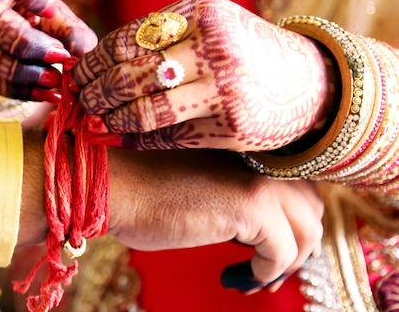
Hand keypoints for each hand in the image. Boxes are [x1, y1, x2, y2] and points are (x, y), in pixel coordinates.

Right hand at [0, 0, 97, 103]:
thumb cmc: (25, 11)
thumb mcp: (48, 8)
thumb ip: (69, 26)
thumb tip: (83, 53)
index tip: (49, 10)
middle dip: (25, 41)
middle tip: (59, 56)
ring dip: (22, 71)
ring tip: (54, 80)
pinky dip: (17, 89)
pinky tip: (44, 94)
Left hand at [72, 0, 333, 150]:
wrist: (307, 84)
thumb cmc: (244, 53)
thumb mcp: (209, 26)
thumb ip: (162, 38)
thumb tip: (95, 62)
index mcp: (200, 13)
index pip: (126, 40)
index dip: (92, 62)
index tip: (75, 74)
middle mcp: (213, 46)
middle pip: (130, 74)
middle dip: (94, 92)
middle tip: (78, 101)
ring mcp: (224, 88)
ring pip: (145, 109)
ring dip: (110, 118)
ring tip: (93, 120)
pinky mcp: (232, 126)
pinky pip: (169, 136)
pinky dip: (137, 138)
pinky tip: (119, 137)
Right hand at [107, 147, 323, 289]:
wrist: (116, 185)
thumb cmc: (146, 190)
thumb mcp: (205, 186)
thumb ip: (239, 197)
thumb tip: (266, 232)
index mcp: (252, 150)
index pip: (299, 187)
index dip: (293, 222)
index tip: (273, 250)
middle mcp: (263, 158)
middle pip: (311, 209)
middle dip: (297, 244)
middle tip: (268, 269)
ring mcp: (259, 179)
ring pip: (306, 232)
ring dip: (285, 263)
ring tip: (255, 277)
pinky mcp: (249, 205)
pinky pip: (283, 254)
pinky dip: (265, 273)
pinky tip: (239, 277)